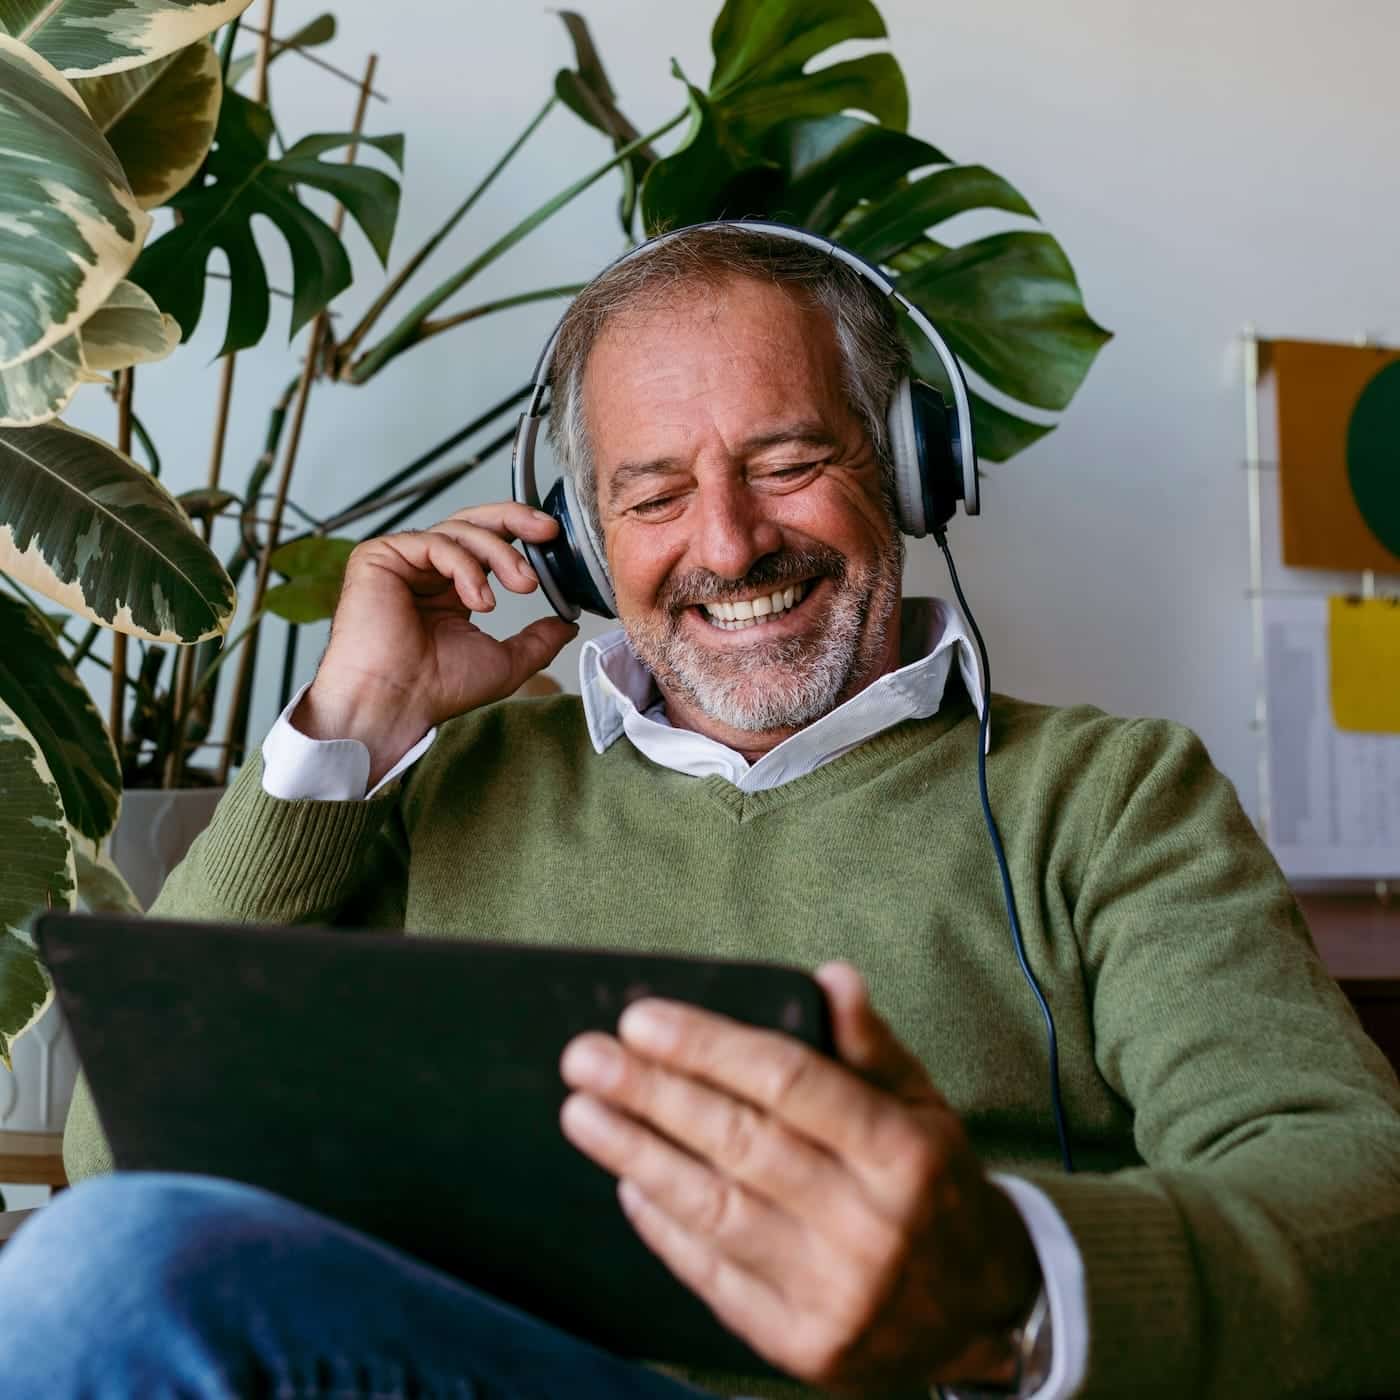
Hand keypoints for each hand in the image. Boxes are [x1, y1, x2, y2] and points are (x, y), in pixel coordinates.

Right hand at [294, 503, 577, 782]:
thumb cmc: (437, 689)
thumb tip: (567, 626)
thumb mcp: (505, 662)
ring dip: (499, 555)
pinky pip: (434, 543)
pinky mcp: (379, 557)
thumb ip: (537, 640)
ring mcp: (402, 562)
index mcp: (451, 590)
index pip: (487, 543)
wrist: (397, 704)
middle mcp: (426, 571)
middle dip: (515, 520)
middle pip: (473, 522)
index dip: (520, 533)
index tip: (553, 537)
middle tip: (547, 531)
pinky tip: (479, 600)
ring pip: (460, 531)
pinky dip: (466, 566)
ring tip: (522, 587)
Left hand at [559, 963, 1040, 1393]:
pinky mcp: (801, 1346)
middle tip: (585, 1059)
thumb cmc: (936, 1188)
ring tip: (583, 1114)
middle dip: (651, 1094)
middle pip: (738, 1143)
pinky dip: (664, 1228)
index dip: (708, 1047)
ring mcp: (833, 1291)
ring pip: (714, 1209)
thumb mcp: (923, 1107)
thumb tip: (830, 976)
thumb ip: (871, 1045)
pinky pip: (714, 1277)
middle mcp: (868, 1222)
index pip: (788, 1081)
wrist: (980, 1316)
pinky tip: (628, 1185)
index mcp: (902, 1151)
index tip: (641, 1020)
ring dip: (637, 1156)